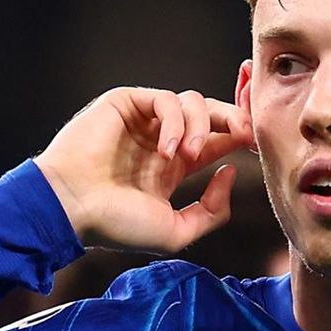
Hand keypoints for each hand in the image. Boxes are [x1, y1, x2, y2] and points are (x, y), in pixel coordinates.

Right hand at [34, 86, 253, 253]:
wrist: (72, 208)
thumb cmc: (116, 225)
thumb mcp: (176, 231)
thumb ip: (211, 211)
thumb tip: (229, 173)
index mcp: (173, 166)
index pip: (217, 139)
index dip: (240, 135)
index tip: (258, 144)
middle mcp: (160, 139)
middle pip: (211, 113)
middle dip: (234, 118)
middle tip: (245, 133)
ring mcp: (143, 120)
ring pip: (192, 101)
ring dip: (200, 126)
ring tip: (189, 154)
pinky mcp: (126, 103)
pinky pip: (164, 99)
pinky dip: (174, 121)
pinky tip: (167, 150)